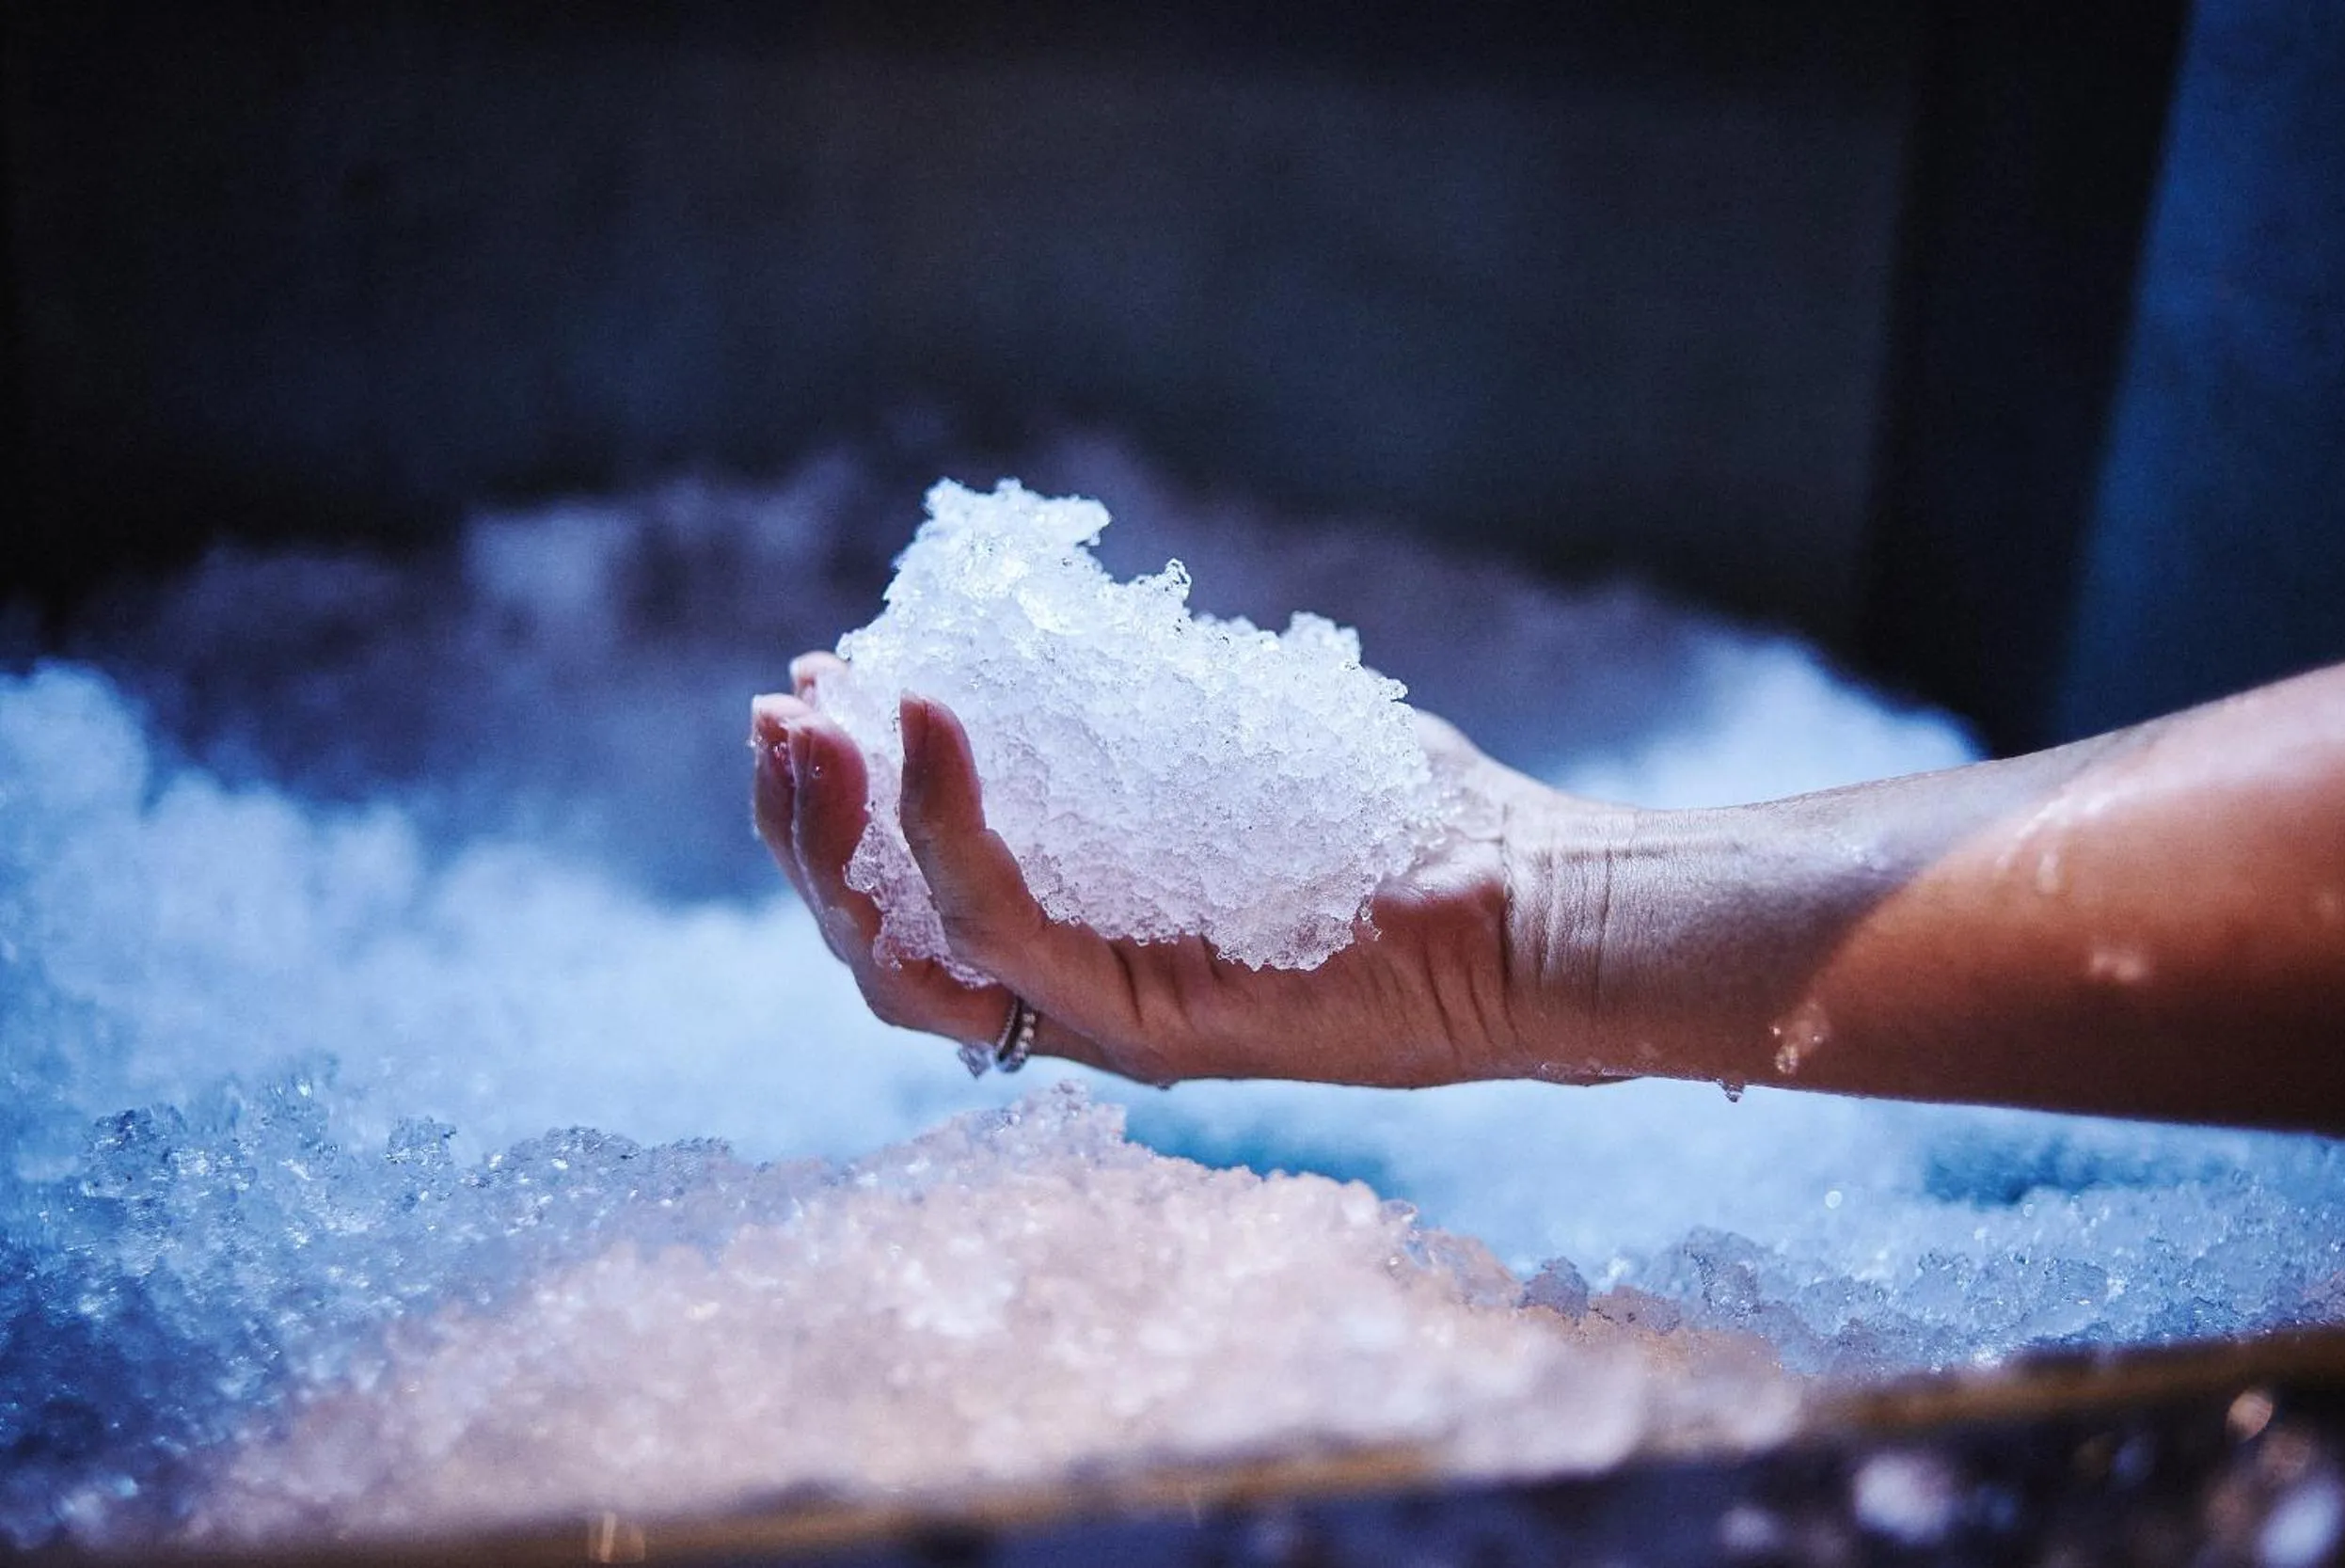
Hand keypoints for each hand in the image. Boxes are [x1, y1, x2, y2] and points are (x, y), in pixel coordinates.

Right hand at [752, 652, 1630, 1087]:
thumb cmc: (1406, 825)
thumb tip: (1060, 623)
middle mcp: (1078, 993)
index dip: (846, 799)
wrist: (1536, 909)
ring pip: (908, 959)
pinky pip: (1006, 928)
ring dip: (834, 840)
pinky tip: (925, 716)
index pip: (915, 893)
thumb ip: (1141, 710)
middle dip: (804, 826)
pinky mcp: (1153, 1022)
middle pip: (881, 940)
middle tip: (778, 713)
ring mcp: (1109, 1017)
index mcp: (1087, 940)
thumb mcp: (1238, 742)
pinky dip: (945, 824)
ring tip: (808, 725)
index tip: (817, 679)